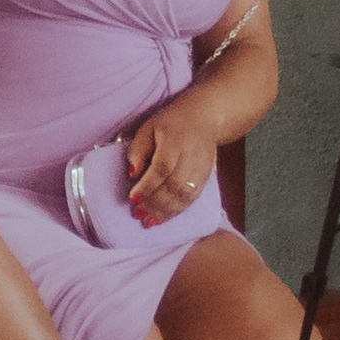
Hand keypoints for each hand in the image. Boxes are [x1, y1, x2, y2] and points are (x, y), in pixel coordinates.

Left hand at [123, 99, 220, 223]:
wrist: (205, 118)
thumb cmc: (172, 123)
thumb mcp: (148, 128)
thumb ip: (138, 150)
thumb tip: (132, 174)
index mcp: (175, 141)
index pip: (162, 168)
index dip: (147, 186)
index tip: (132, 199)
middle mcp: (191, 156)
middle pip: (174, 185)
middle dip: (155, 203)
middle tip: (137, 214)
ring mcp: (201, 168)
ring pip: (185, 195)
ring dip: (166, 212)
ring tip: (149, 222)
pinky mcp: (206, 177)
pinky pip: (193, 198)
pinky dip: (177, 210)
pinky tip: (164, 218)